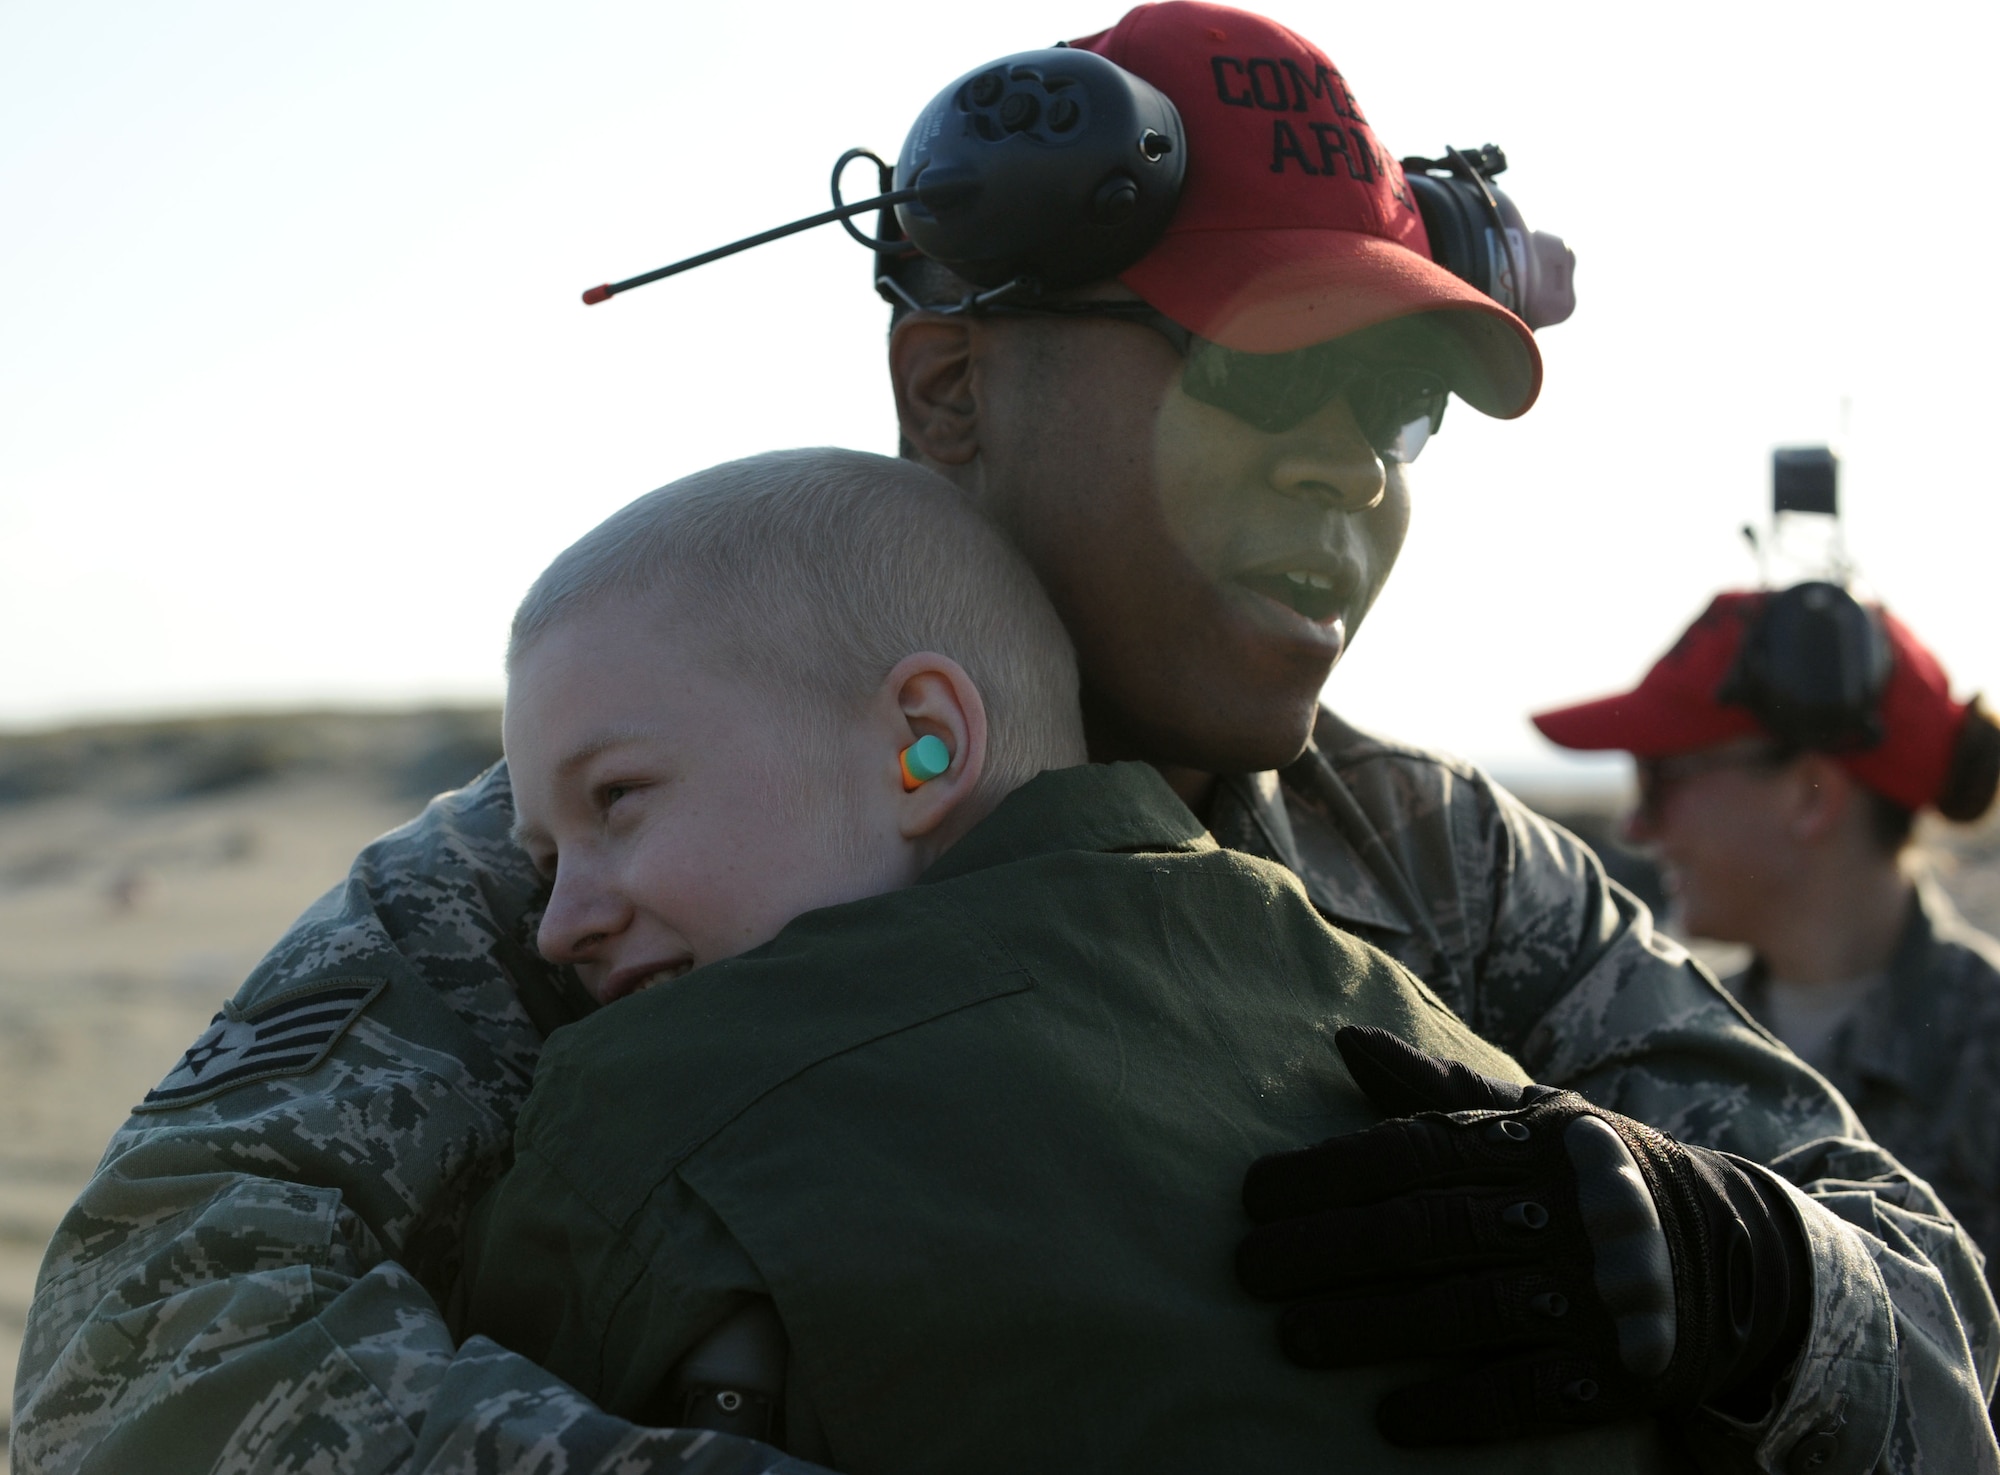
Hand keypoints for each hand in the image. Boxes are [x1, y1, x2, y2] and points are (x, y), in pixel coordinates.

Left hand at [1237, 1027, 1810, 1444]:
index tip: (1252, 1196)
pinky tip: (1390, 1418)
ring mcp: (1593, 1296)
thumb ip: (1441, 1089)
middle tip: (1249, 1271)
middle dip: (1326, 1251)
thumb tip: (1344, 1040)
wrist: (1749, 1257)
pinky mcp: (1618, 1374)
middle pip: (1426, 1229)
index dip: (1327, 1173)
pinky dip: (1457, 1407)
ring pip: (1464, 1310)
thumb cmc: (1601, 1177)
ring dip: (1370, 1329)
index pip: (1414, 1150)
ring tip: (1291, 1341)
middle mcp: (1561, 1213)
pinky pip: (1528, 1393)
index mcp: (1533, 1144)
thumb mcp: (1541, 1118)